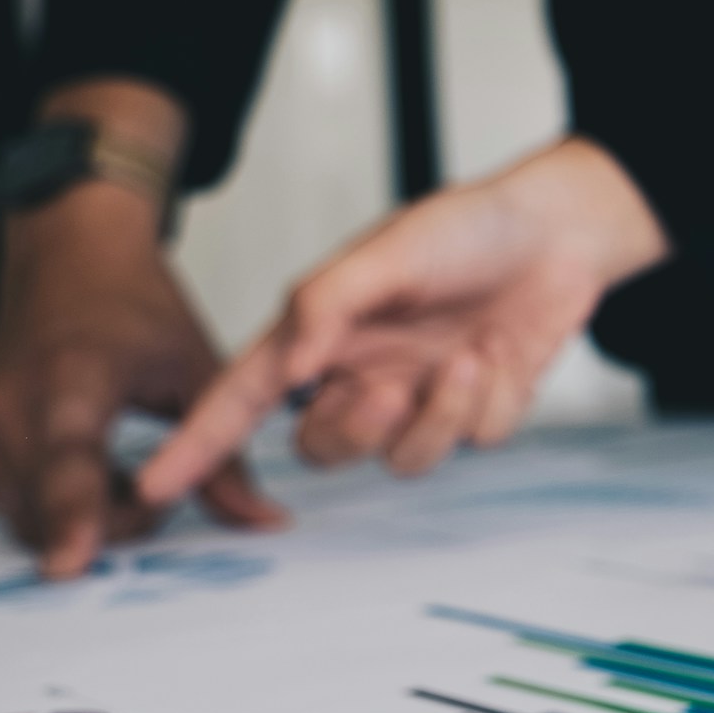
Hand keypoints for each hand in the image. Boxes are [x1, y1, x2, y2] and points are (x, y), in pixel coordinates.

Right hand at [0, 82, 281, 577]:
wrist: (70, 259)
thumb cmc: (136, 308)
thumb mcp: (198, 375)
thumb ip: (227, 460)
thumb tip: (264, 523)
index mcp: (74, 378)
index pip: (70, 463)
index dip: (73, 518)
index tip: (71, 565)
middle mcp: (12, 401)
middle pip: (50, 512)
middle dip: (113, 525)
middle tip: (158, 488)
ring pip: (27, 517)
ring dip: (85, 517)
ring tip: (125, 465)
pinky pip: (11, 501)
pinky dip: (57, 502)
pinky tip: (93, 463)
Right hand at [137, 137, 668, 504]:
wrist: (558, 232)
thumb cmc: (464, 228)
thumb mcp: (386, 251)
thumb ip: (329, 305)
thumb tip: (292, 370)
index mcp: (322, 334)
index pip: (246, 396)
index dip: (200, 442)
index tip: (155, 483)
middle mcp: (364, 373)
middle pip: (325, 446)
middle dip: (354, 432)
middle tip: (389, 390)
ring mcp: (421, 397)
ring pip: (402, 457)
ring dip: (434, 417)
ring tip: (467, 358)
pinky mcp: (479, 411)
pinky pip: (469, 441)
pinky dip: (484, 405)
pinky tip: (497, 357)